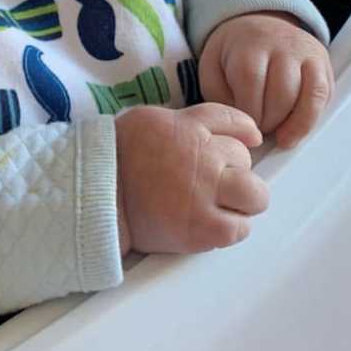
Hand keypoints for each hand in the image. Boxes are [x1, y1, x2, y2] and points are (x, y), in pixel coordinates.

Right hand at [114, 103, 268, 255]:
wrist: (95, 195)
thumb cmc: (116, 157)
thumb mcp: (151, 121)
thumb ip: (185, 123)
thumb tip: (220, 132)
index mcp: (188, 128)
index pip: (234, 122)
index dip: (243, 132)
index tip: (246, 141)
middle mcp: (203, 157)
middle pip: (246, 159)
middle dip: (236, 168)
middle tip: (217, 181)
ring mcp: (206, 194)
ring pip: (255, 195)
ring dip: (243, 200)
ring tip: (221, 205)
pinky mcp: (204, 229)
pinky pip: (241, 228)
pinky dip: (232, 227)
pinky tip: (212, 224)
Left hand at [198, 12, 333, 148]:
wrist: (257, 25)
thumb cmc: (234, 53)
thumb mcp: (212, 68)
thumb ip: (219, 95)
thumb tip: (238, 124)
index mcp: (249, 43)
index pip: (251, 81)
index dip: (248, 111)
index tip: (243, 125)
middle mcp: (282, 44)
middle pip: (281, 93)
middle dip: (269, 121)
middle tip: (258, 130)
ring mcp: (306, 52)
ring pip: (307, 96)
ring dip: (291, 125)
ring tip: (277, 135)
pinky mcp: (322, 63)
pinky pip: (323, 96)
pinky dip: (309, 120)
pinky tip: (295, 133)